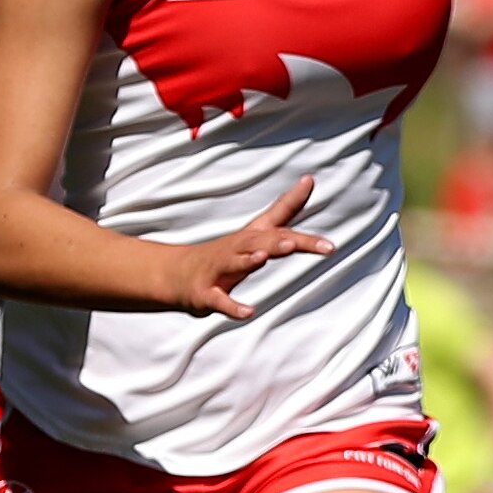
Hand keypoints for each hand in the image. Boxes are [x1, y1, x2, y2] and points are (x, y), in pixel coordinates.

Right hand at [167, 178, 333, 319]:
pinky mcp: (205, 293)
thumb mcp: (257, 231)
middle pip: (258, 242)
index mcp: (251, 237)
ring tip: (263, 257)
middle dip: (278, 243)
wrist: (176, 274)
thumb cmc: (225, 253)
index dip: (296, 211)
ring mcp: (218, 270)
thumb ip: (285, 209)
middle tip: (296, 243)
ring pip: (233, 263)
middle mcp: (235, 249)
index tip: (315, 200)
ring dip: (247, 260)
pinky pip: (220, 301)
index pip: (277, 222)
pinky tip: (249, 311)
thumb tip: (310, 180)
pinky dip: (234, 307)